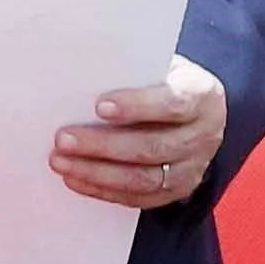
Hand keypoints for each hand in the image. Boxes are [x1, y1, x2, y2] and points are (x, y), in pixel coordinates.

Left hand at [51, 55, 224, 208]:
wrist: (196, 109)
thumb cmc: (165, 80)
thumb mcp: (159, 65)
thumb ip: (132, 72)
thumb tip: (84, 76)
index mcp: (202, 96)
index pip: (172, 103)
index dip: (137, 106)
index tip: (99, 106)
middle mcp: (204, 136)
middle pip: (153, 147)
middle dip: (103, 145)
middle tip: (63, 139)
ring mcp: (193, 168)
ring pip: (144, 178)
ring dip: (97, 172)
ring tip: (61, 161)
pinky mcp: (177, 190)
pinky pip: (138, 197)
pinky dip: (103, 190)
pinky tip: (74, 178)